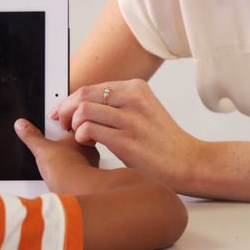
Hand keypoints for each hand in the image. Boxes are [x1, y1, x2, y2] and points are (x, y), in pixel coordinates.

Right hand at [14, 118, 98, 191]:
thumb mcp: (42, 149)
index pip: (74, 123)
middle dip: (68, 142)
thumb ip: (31, 136)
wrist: (77, 189)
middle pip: (78, 139)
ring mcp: (90, 162)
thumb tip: (21, 125)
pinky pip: (81, 170)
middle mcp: (88, 147)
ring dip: (72, 157)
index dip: (64, 123)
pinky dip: (74, 171)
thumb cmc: (66, 167)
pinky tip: (64, 175)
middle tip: (56, 144)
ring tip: (58, 161)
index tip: (56, 124)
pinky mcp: (89, 177)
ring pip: (81, 154)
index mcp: (79, 135)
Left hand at [51, 79, 203, 188]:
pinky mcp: (125, 140)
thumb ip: (118, 104)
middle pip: (83, 94)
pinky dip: (81, 136)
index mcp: (136, 88)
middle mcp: (133, 98)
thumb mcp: (143, 110)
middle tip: (63, 123)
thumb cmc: (162, 142)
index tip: (62, 111)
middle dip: (66, 109)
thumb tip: (83, 105)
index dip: (71, 100)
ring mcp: (130, 119)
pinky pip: (89, 130)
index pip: (92, 87)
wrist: (186, 162)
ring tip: (79, 136)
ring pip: (83, 110)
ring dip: (73, 124)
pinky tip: (88, 143)